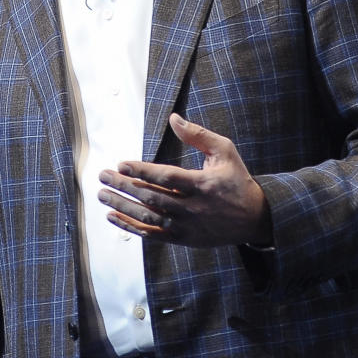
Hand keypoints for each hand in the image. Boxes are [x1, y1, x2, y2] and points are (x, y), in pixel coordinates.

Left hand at [97, 114, 271, 246]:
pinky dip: (131, 226)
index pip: (167, 178)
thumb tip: (173, 118)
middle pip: (152, 197)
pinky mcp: (183, 239)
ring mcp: (187, 226)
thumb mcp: (225, 151)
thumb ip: (198, 135)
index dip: (142, 171)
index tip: (121, 164)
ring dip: (122, 206)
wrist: (255, 218)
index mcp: (203, 184)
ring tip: (102, 194)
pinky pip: (152, 234)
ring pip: (149, 217)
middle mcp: (193, 208)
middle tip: (103, 176)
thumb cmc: (237, 180)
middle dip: (125, 186)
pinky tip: (113, 216)